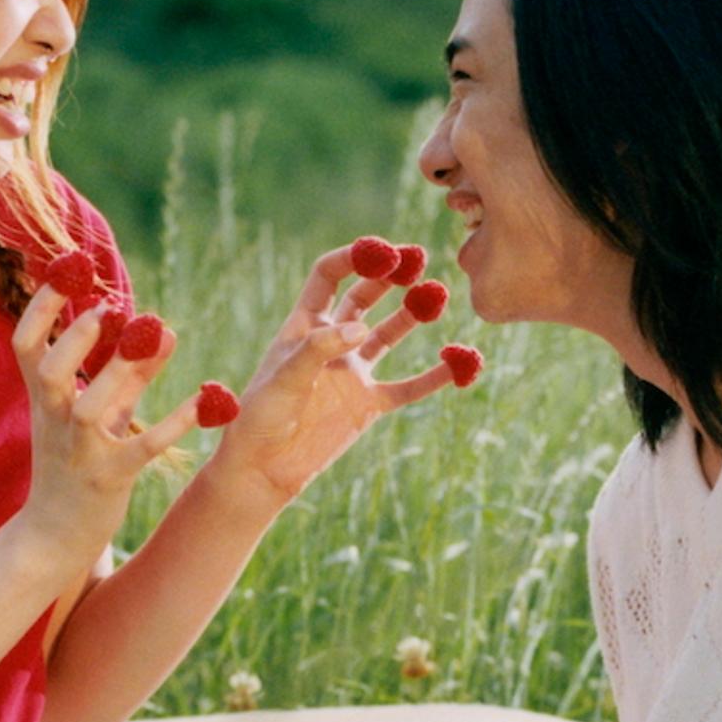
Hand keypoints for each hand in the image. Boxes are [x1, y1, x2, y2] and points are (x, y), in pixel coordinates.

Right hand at [7, 284, 195, 570]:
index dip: (42, 307)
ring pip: (88, 409)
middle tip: (111, 308)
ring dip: (116, 372)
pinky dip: (174, 423)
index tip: (68, 268)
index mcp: (44, 398)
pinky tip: (206, 400)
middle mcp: (55, 420)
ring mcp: (79, 451)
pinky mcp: (110, 479)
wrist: (55, 534)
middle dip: (77, 336)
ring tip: (148, 336)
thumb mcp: (102, 412)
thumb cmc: (77, 462)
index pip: (26, 344)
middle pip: (50, 371)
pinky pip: (142, 449)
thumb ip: (132, 371)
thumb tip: (164, 327)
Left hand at [196, 243, 468, 505]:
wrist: (265, 468)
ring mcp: (352, 372)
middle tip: (418, 258)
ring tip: (436, 294)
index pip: (328, 276)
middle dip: (390, 277)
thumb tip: (361, 328)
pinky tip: (459, 361)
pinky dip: (435, 376)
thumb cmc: (262, 418)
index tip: (382, 253)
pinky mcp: (368, 404)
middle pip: (363, 297)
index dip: (353, 259)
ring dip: (411, 314)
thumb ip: (320, 350)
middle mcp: (331, 343)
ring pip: (389, 334)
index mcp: (303, 325)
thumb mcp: (284, 379)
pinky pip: (408, 387)